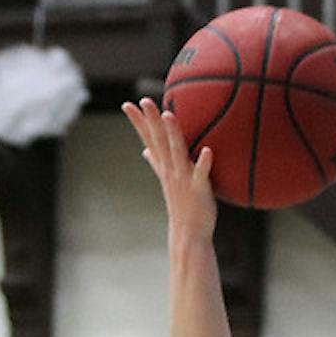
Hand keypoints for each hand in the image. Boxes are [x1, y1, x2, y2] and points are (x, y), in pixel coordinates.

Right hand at [122, 98, 217, 244]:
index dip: (138, 123)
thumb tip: (145, 150)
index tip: (127, 104)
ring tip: (169, 114)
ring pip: (177, 152)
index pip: (148, 139)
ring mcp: (183, 180)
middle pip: (159, 141)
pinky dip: (203, 162)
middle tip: (144, 101)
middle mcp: (170, 171)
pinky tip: (208, 149)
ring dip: (173, 134)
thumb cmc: (181, 206)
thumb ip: (156, 162)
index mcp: (164, 167)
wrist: (188, 235)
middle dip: (151, 121)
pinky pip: (201, 174)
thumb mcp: (166, 180)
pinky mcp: (198, 190)